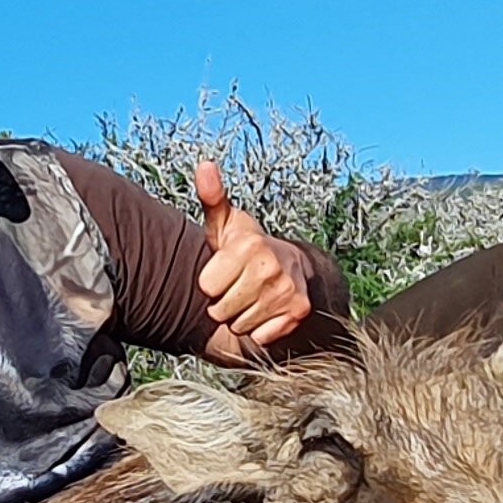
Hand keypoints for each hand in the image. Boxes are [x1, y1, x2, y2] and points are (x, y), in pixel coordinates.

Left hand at [191, 159, 317, 354]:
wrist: (289, 266)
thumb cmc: (245, 247)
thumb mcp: (224, 224)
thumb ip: (212, 198)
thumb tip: (204, 165)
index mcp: (249, 245)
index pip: (207, 287)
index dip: (210, 282)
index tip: (222, 271)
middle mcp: (270, 267)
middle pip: (220, 310)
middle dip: (223, 302)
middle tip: (236, 286)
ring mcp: (287, 290)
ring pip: (239, 325)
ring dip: (240, 316)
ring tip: (249, 297)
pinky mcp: (298, 311)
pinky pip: (259, 337)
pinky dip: (259, 329)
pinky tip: (265, 310)